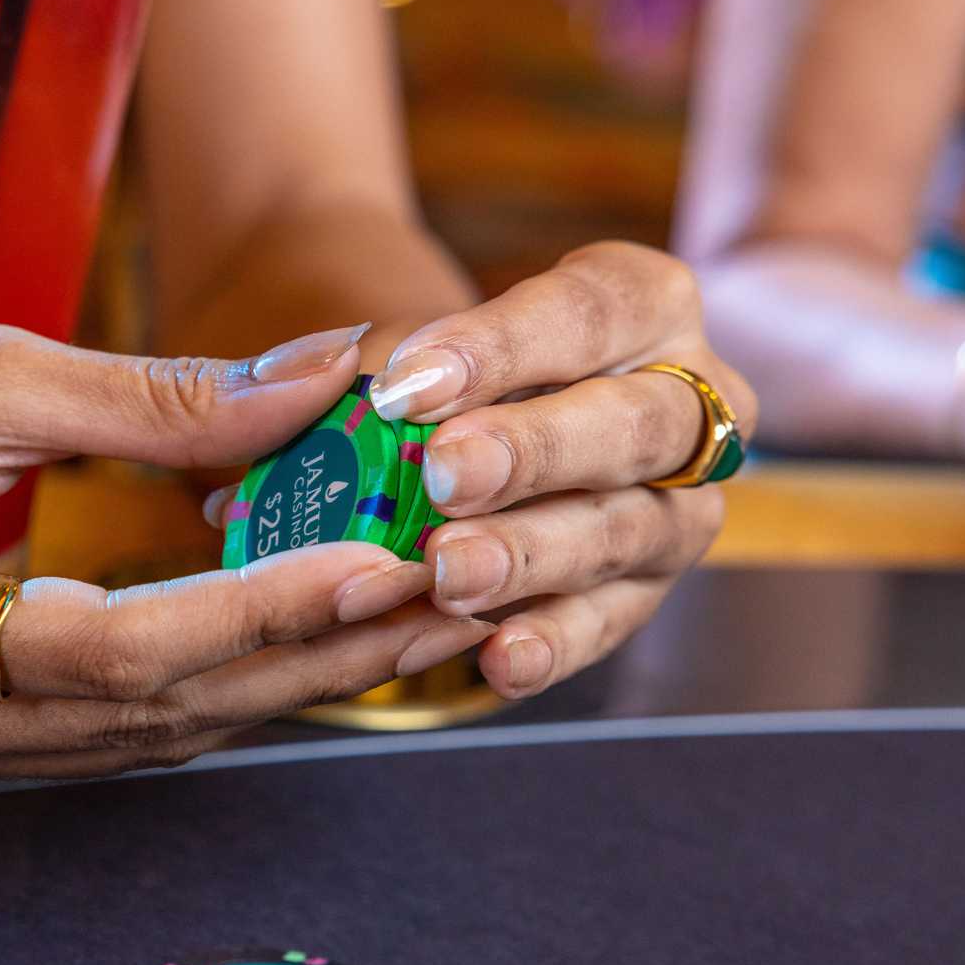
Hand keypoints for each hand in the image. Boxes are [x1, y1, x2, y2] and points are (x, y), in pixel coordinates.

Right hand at [0, 270, 494, 782]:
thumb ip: (159, 401)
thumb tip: (335, 387)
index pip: (97, 646)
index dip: (251, 613)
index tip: (381, 564)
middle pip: (131, 712)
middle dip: (299, 655)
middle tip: (445, 591)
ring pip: (126, 737)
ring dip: (272, 678)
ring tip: (405, 611)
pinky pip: (91, 727)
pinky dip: (201, 680)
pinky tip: (300, 634)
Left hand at [225, 242, 756, 699]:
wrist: (458, 429)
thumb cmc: (436, 374)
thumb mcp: (399, 352)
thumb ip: (348, 367)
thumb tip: (277, 395)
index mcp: (638, 306)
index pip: (589, 311)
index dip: (504, 347)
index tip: (408, 386)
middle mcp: (687, 401)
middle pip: (637, 424)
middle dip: (538, 452)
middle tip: (447, 476)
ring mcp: (676, 503)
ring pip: (630, 530)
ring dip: (536, 555)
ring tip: (449, 573)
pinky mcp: (643, 591)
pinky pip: (608, 624)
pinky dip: (550, 643)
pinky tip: (494, 658)